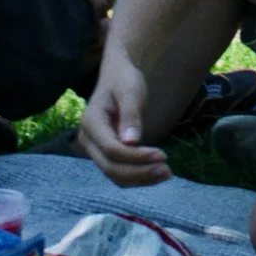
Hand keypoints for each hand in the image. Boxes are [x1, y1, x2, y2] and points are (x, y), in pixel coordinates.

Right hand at [75, 52, 170, 186]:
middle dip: (140, 173)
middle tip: (168, 171)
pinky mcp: (105, 154)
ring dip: (140, 179)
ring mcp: (95, 149)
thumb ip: (130, 115)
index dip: (137, 157)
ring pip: (114, 175)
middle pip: (111, 167)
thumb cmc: (123, 80)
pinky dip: (137, 177)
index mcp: (91, 122)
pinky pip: (119, 172)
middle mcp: (88, 140)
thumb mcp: (130, 91)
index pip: (112, 149)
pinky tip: (157, 173)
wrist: (116, 77)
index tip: (163, 155)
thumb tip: (131, 142)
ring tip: (166, 174)